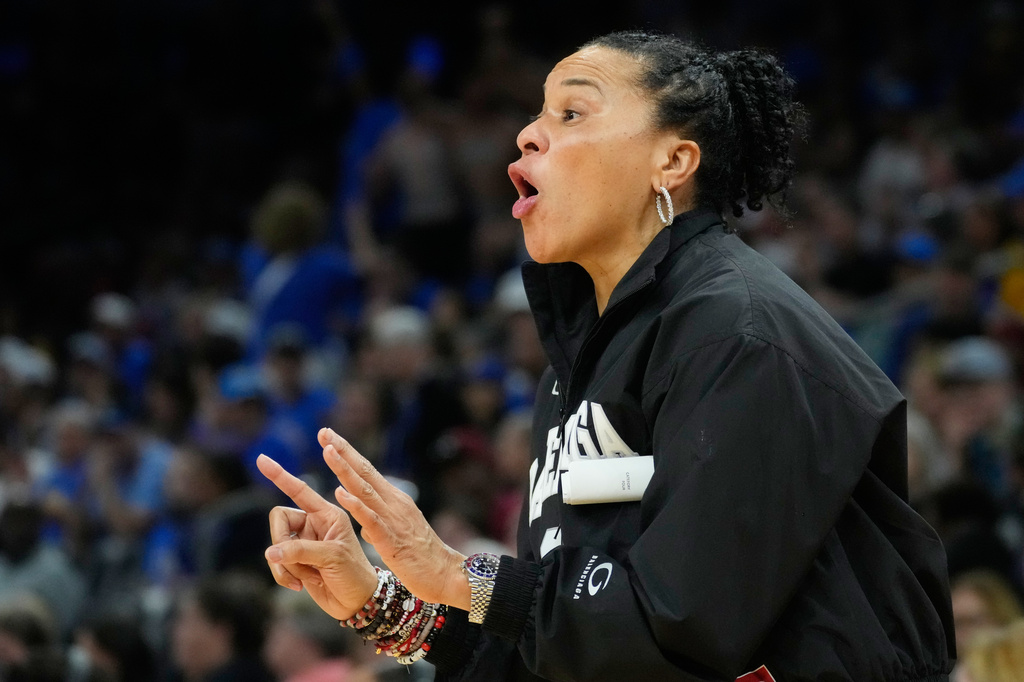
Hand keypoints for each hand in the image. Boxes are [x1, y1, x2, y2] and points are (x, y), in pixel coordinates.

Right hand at [257, 454, 378, 620]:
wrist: (357, 603)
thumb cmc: (354, 574)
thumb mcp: (332, 557)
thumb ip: (301, 551)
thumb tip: (270, 552)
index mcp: (327, 514)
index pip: (300, 490)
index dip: (280, 476)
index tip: (261, 459)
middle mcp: (313, 524)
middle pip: (279, 521)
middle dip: (281, 543)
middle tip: (295, 562)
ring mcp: (303, 543)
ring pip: (274, 545)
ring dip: (284, 566)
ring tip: (304, 579)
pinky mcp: (296, 561)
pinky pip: (276, 562)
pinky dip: (283, 575)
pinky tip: (300, 586)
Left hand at [319, 428, 471, 609]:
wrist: (446, 574)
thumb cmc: (421, 558)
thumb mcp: (396, 535)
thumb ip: (378, 524)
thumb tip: (363, 522)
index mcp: (394, 500)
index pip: (367, 471)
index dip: (348, 453)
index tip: (330, 437)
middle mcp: (394, 502)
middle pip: (364, 471)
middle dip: (343, 451)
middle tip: (324, 432)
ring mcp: (393, 519)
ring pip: (365, 489)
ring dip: (345, 469)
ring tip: (328, 451)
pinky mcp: (391, 538)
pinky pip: (371, 519)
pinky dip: (356, 504)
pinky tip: (341, 492)